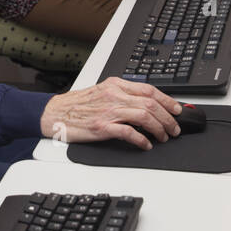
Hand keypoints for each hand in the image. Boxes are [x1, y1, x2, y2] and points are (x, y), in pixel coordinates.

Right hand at [40, 77, 182, 150]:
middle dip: (168, 118)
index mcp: (115, 85)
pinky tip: (146, 145)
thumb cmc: (76, 105)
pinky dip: (141, 140)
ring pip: (144, 116)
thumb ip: (122, 94)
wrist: (54, 113)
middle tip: (174, 128)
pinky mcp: (102, 127)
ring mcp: (108, 111)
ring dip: (159, 129)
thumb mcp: (101, 91)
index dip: (167, 100)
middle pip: (150, 104)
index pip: (149, 90)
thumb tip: (146, 104)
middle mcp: (113, 96)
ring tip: (164, 137)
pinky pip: (129, 133)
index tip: (177, 109)